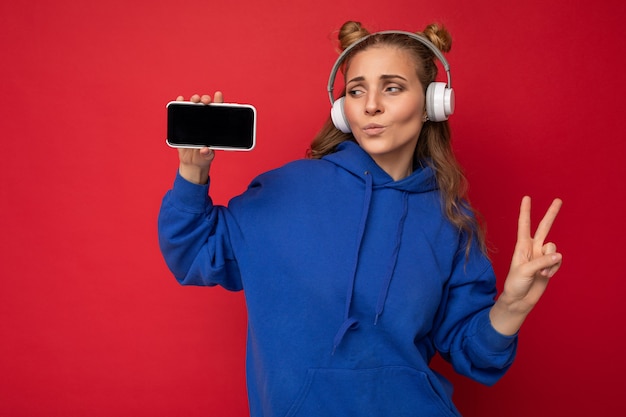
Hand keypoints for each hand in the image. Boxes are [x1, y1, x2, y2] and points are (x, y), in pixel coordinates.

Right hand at [175, 92, 223, 183]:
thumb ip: (207, 154)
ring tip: (195, 100)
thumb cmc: (203, 157)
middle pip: (205, 106)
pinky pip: (181, 112)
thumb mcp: (207, 157)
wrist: (192, 162)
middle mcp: (204, 122)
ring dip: (194, 100)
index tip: (218, 95)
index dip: (219, 102)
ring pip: (194, 106)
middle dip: (205, 100)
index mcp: (214, 127)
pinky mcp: (183, 124)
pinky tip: (180, 99)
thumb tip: (205, 150)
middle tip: (205, 101)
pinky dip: (180, 104)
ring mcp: (193, 121)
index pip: (218, 112)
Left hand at [490, 196, 562, 334]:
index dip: (525, 211)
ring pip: (553, 248)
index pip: (524, 225)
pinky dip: (554, 269)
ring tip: (541, 273)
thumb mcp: (525, 271)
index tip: (526, 197)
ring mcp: (542, 256)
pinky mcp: (550, 266)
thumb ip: (541, 261)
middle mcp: (532, 248)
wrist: (520, 300)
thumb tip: (558, 255)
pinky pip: (558, 261)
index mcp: (521, 246)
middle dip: (551, 214)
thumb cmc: (515, 283)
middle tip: (558, 200)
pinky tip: (546, 276)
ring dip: (550, 261)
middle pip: (544, 227)